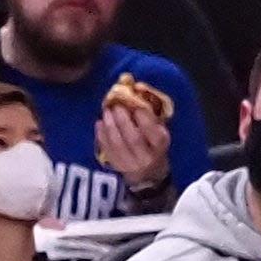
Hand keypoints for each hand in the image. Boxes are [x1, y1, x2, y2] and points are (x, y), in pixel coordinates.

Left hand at [95, 73, 171, 189]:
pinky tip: (99, 123)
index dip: (143, 118)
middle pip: (133, 138)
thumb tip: (136, 88)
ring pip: (118, 145)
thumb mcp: (158, 129)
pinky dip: (101, 135)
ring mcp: (130, 163)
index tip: (135, 104)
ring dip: (110, 126)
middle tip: (116, 105)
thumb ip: (149, 112)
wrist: (149, 172)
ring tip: (106, 111)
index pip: (153, 132)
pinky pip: (107, 150)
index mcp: (160, 145)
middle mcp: (146, 156)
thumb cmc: (153, 144)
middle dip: (123, 120)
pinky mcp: (117, 166)